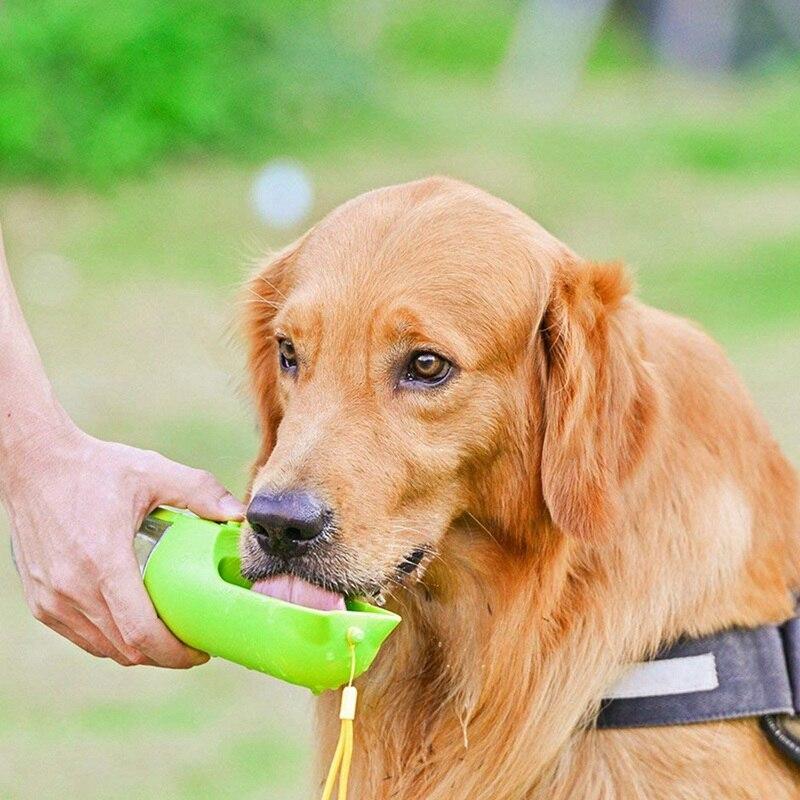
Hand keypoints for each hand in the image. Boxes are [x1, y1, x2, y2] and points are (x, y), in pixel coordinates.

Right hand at [3, 423, 244, 666]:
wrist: (33, 464)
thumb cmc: (94, 467)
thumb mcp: (153, 472)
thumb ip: (199, 491)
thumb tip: (239, 515)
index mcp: (102, 563)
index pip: (140, 633)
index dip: (175, 653)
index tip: (202, 650)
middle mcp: (71, 590)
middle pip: (125, 650)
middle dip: (164, 656)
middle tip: (194, 643)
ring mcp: (50, 600)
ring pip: (102, 648)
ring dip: (138, 651)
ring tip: (169, 636)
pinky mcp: (39, 600)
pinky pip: (81, 636)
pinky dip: (111, 639)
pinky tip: (134, 625)